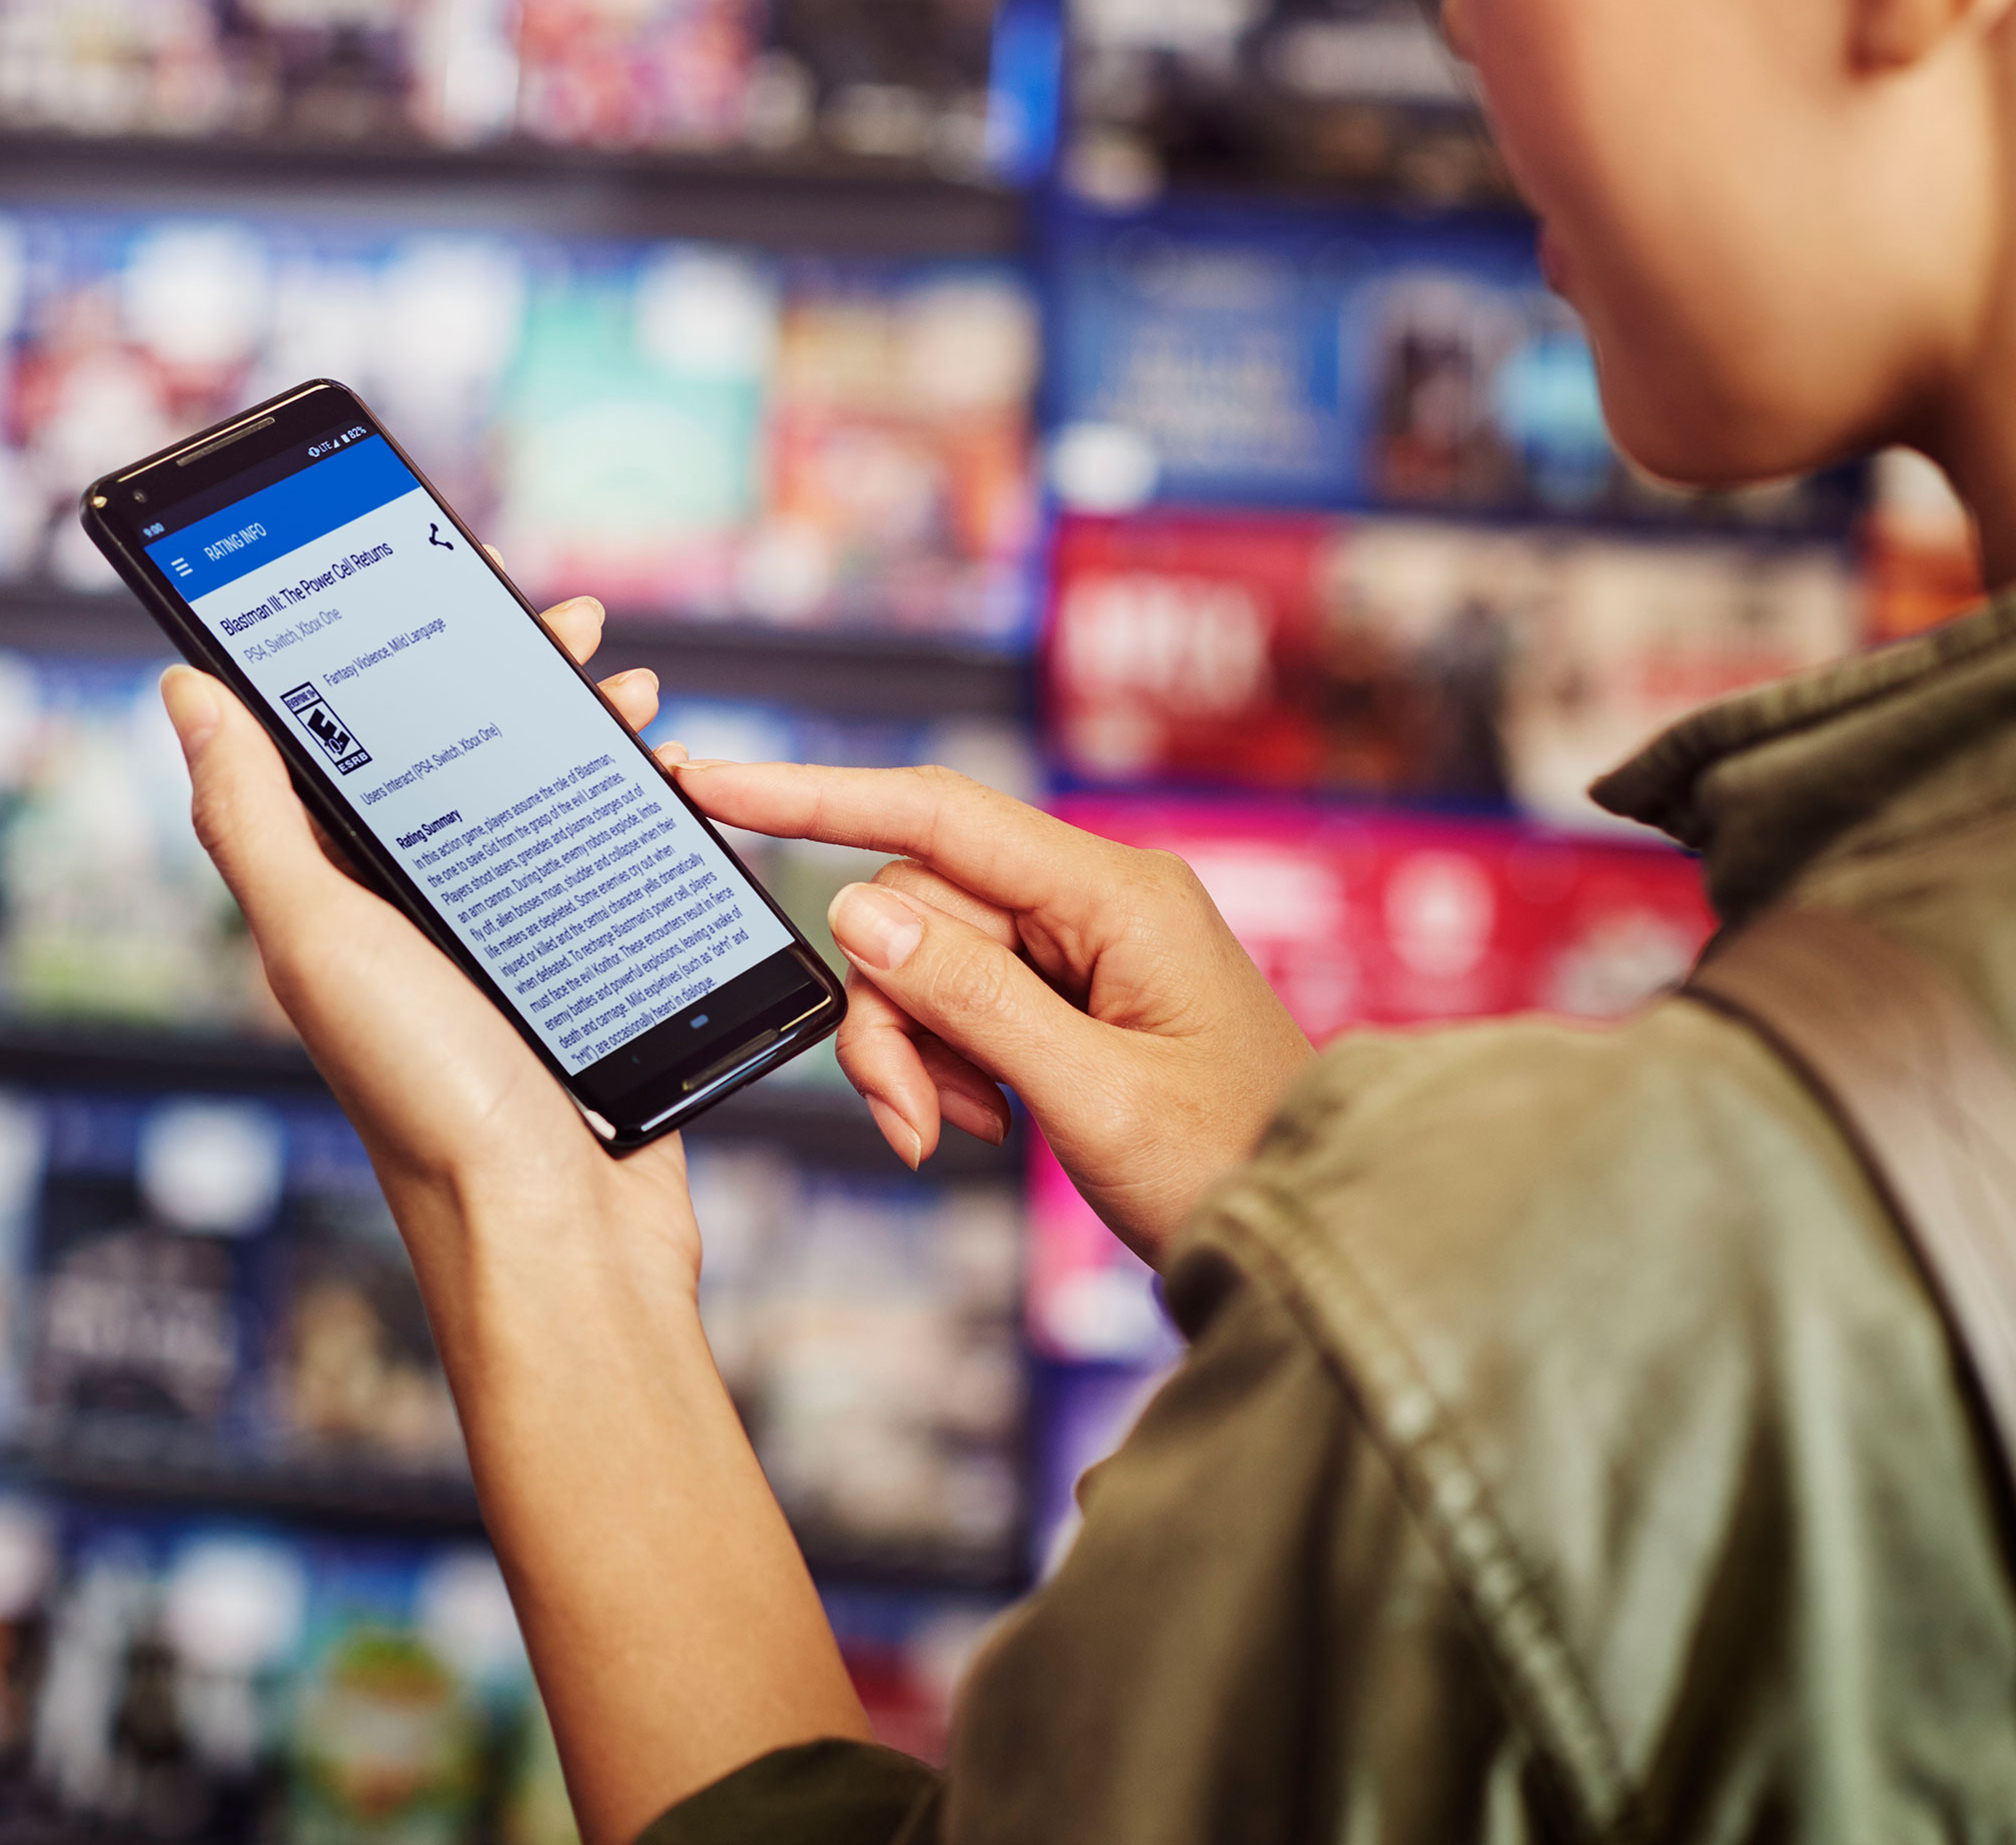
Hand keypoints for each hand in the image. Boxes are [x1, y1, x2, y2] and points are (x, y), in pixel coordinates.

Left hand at [160, 596, 699, 1289]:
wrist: (562, 1240)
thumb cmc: (432, 1102)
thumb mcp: (323, 945)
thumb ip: (258, 821)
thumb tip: (190, 695)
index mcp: (351, 902)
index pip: (369, 747)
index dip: (409, 659)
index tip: (462, 593)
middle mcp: (429, 919)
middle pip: (476, 764)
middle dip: (527, 683)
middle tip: (580, 629)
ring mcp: (517, 950)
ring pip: (553, 810)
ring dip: (593, 742)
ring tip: (639, 701)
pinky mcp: (592, 983)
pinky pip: (613, 874)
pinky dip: (644, 820)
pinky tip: (676, 798)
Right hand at [675, 761, 1315, 1263]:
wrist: (1302, 1235)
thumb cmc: (1232, 1167)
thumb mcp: (1092, 1094)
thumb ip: (972, 998)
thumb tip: (858, 908)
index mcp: (1118, 895)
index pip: (940, 816)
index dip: (817, 795)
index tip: (714, 780)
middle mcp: (1097, 900)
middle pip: (920, 909)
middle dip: (894, 1016)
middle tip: (916, 1121)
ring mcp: (1084, 945)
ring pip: (928, 962)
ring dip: (919, 1053)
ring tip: (960, 1131)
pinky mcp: (1070, 992)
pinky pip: (964, 1002)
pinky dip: (949, 1064)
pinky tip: (991, 1120)